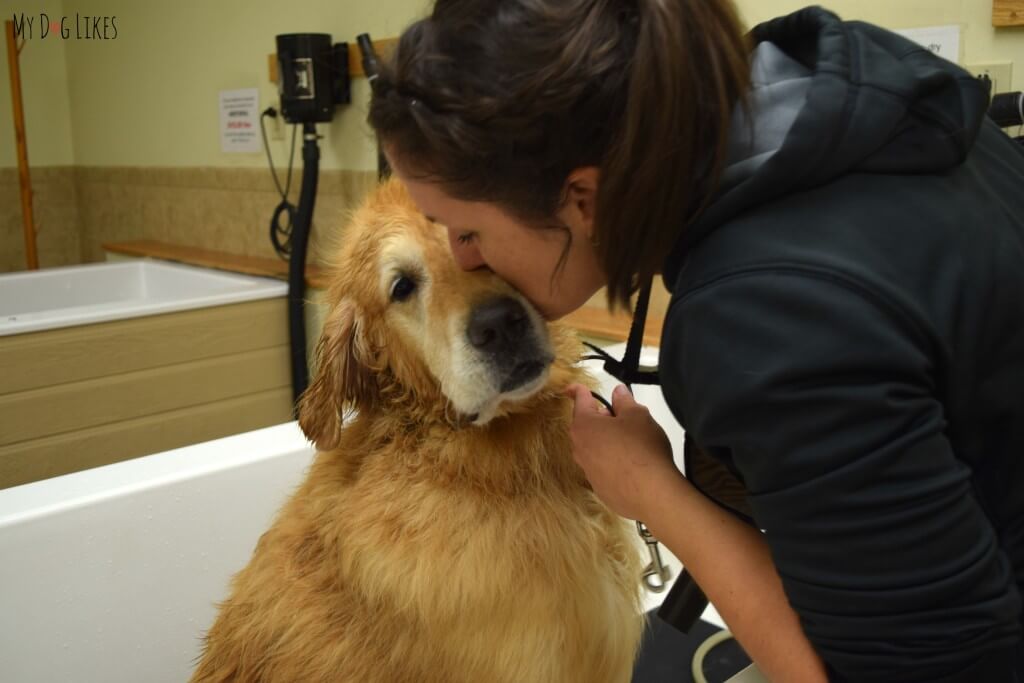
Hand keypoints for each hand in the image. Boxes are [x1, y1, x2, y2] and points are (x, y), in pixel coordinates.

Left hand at [564, 383, 681, 520]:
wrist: (651, 494)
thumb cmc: (642, 447)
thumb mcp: (637, 415)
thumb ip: (625, 401)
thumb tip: (617, 392)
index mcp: (584, 426)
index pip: (580, 401)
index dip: (578, 390)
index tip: (572, 387)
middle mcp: (579, 448)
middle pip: (586, 426)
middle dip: (601, 419)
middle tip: (623, 418)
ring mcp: (588, 471)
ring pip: (594, 448)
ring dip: (607, 441)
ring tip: (631, 443)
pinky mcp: (600, 489)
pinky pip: (603, 468)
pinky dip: (613, 463)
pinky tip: (632, 466)